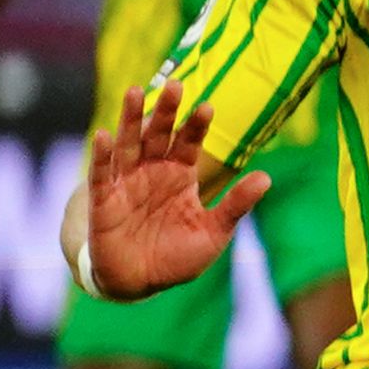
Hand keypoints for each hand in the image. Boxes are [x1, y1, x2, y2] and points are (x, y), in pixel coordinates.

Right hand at [83, 77, 265, 300]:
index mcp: (180, 176)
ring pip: (128, 145)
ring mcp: (126, 184)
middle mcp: (152, 173)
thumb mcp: (214, 232)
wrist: (141, 282)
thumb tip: (267, 177)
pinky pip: (101, 175)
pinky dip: (102, 156)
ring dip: (131, 120)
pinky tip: (104, 135)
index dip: (196, 125)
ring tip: (136, 92)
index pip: (189, 143)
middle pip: (158, 135)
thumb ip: (236, 205)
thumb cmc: (177, 256)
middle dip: (166, 111)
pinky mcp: (103, 202)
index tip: (207, 106)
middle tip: (176, 85)